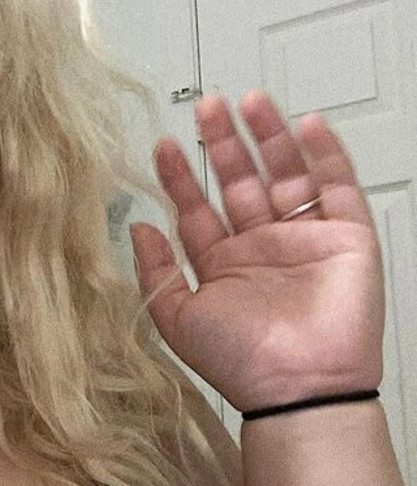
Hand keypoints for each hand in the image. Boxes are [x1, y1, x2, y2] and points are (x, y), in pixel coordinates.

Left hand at [129, 90, 383, 411]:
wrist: (297, 385)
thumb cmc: (241, 362)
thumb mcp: (177, 317)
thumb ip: (154, 272)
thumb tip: (138, 226)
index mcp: (225, 267)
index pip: (199, 210)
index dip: (180, 177)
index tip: (164, 145)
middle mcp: (264, 250)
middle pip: (242, 182)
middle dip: (223, 143)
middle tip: (206, 106)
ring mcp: (305, 240)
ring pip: (287, 174)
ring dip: (268, 137)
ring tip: (247, 101)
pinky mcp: (347, 237)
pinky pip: (338, 185)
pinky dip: (325, 153)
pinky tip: (306, 124)